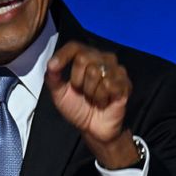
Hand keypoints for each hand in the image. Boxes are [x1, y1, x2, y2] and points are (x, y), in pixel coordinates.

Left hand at [46, 41, 140, 168]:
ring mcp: (116, 70)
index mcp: (86, 58)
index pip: (74, 47)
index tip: (53, 67)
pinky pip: (108, 85)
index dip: (62, 55)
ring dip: (90, 92)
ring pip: (96, 72)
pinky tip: (104, 102)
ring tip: (93, 98)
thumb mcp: (59, 94)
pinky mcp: (125, 83)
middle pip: (83, 58)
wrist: (93, 128)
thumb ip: (53, 78)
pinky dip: (101, 98)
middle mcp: (103, 59)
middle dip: (77, 80)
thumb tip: (50, 65)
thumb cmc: (78, 108)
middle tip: (82, 92)